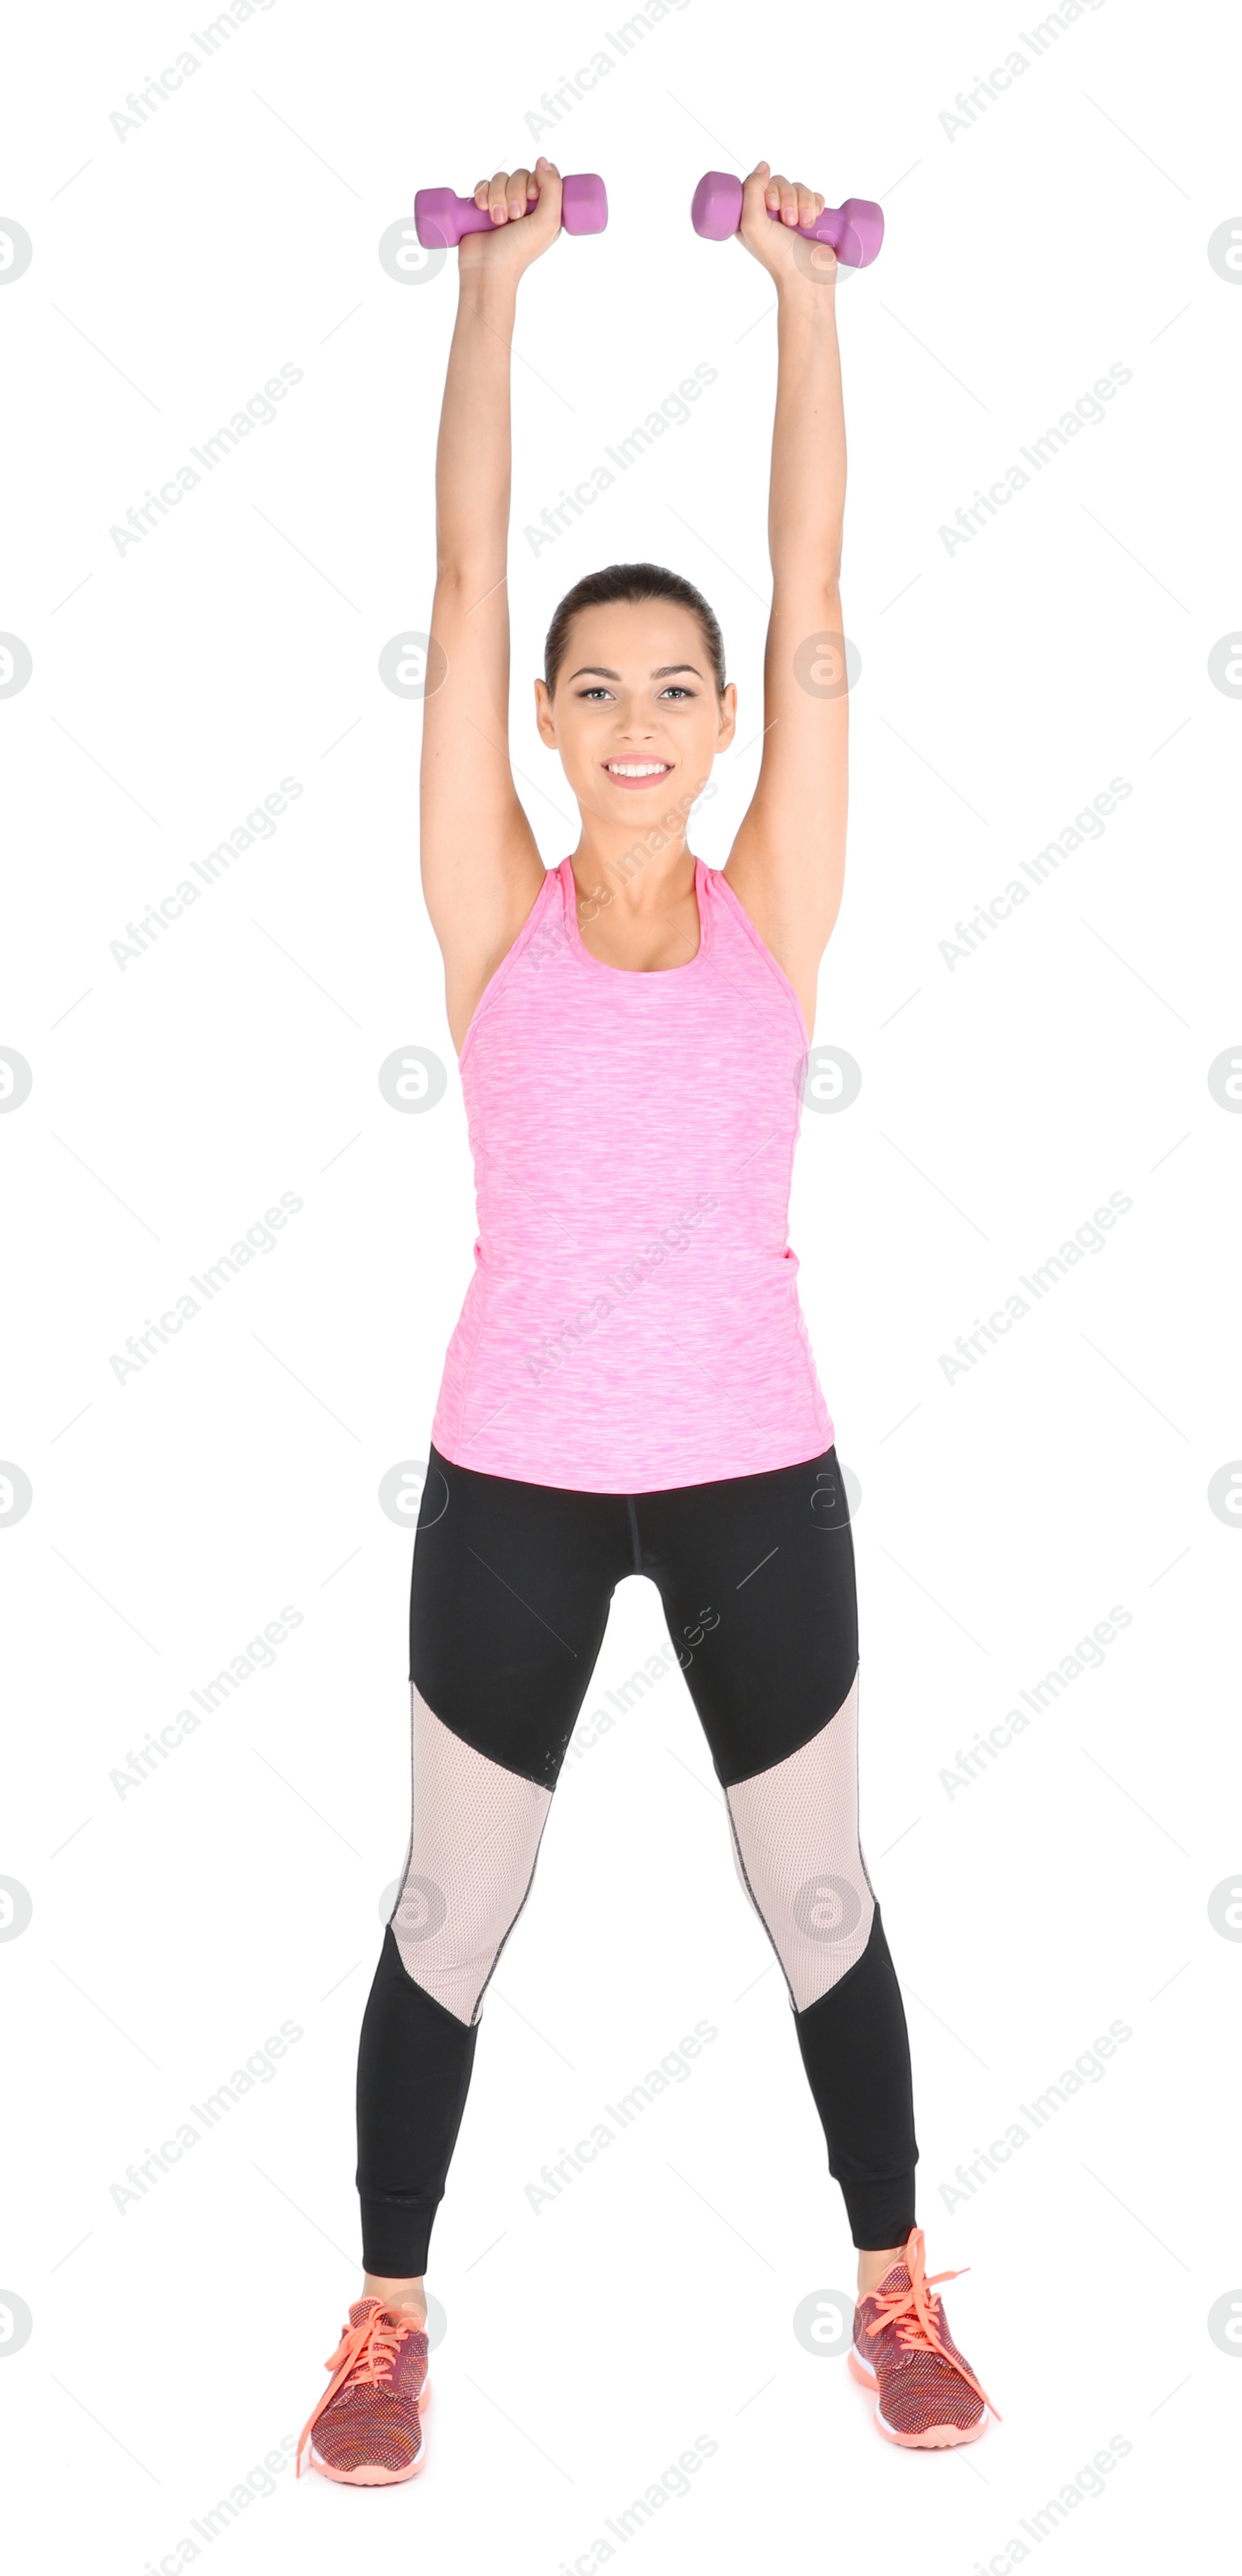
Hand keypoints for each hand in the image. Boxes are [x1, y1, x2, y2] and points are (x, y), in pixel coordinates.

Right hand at [457, 158, 563, 280]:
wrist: (486, 268)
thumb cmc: (518, 251)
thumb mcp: (547, 223)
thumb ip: (553, 190)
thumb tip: (543, 161)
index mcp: (545, 209)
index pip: (544, 175)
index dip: (537, 180)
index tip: (532, 196)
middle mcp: (525, 205)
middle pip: (521, 175)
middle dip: (514, 193)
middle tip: (514, 217)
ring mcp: (503, 204)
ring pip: (501, 178)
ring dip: (497, 197)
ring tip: (497, 221)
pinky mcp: (484, 205)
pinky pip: (483, 184)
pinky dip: (481, 194)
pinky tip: (481, 210)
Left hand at [736, 161, 834, 285]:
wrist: (807, 277)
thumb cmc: (778, 257)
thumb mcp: (754, 224)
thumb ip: (752, 192)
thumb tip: (763, 165)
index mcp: (751, 216)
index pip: (759, 183)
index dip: (768, 188)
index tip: (772, 205)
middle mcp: (771, 215)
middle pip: (780, 182)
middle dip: (789, 199)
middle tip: (789, 221)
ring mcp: (792, 215)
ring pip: (799, 188)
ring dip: (804, 204)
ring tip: (803, 225)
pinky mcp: (812, 218)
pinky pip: (815, 196)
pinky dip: (817, 205)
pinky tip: (815, 220)